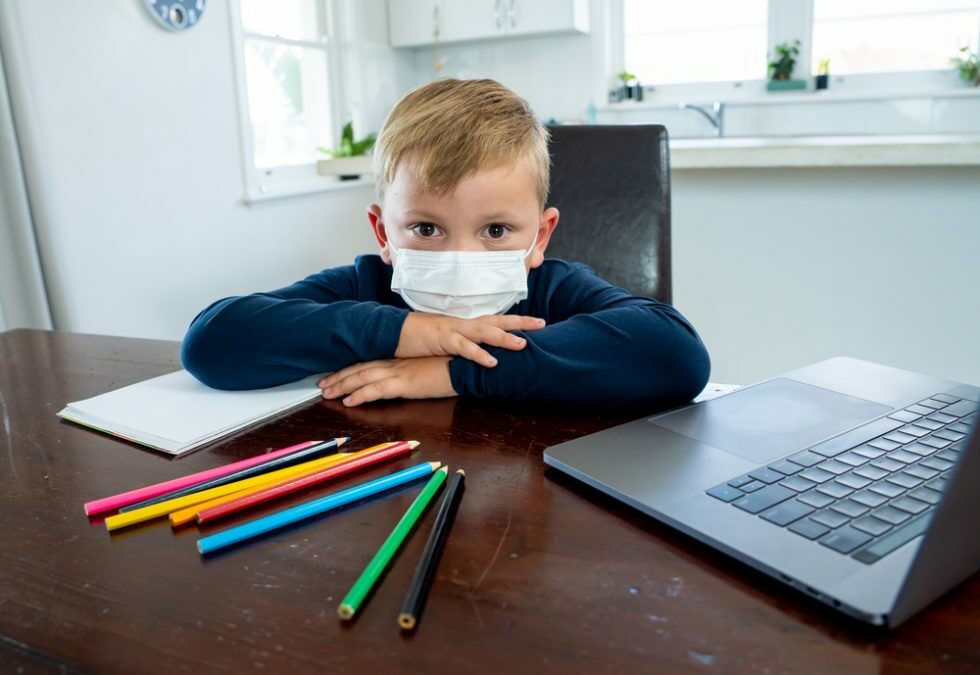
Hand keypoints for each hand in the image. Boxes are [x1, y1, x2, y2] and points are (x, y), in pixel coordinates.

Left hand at [318, 356, 456, 406]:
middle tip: (322, 385)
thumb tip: (408, 379)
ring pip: (362, 377)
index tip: (336, 374)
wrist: (468, 365)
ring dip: (342, 385)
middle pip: (360, 368)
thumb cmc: (454, 366)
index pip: (369, 362)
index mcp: (401, 358)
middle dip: (339, 377)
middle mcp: (396, 363)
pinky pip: (376, 390)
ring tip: (327, 393)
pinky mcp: (405, 384)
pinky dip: (360, 395)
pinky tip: (348, 402)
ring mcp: (399, 372)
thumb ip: (416, 372)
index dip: (351, 368)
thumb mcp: (430, 367)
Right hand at [395, 312, 545, 367]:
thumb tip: (479, 352)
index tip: (536, 322)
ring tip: (523, 345)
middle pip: (497, 320)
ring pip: (484, 332)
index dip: (516, 321)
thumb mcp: (446, 340)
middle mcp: (463, 324)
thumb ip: (463, 344)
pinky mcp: (442, 340)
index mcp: (465, 324)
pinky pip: (464, 348)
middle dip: (520, 323)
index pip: (496, 320)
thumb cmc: (419, 337)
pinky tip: (493, 362)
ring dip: (504, 338)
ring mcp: (454, 330)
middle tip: (542, 324)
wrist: (394, 331)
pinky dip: (479, 355)